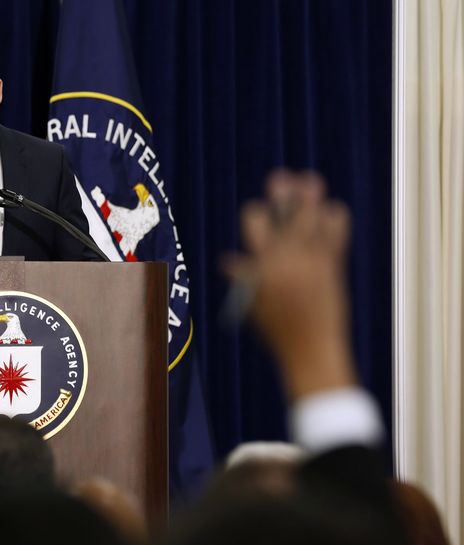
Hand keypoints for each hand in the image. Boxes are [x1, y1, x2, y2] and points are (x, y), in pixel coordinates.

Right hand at [224, 170, 354, 399]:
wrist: (312, 348)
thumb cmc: (277, 329)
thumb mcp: (252, 303)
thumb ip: (242, 278)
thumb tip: (225, 262)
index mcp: (263, 263)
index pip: (255, 221)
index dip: (254, 213)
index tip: (257, 211)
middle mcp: (288, 255)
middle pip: (287, 210)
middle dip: (283, 191)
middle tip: (281, 178)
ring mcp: (313, 257)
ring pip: (315, 214)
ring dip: (311, 197)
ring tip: (309, 184)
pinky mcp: (333, 262)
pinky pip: (336, 229)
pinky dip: (333, 216)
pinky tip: (328, 214)